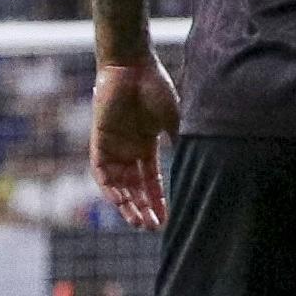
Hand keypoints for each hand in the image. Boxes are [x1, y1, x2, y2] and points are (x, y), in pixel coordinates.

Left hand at [90, 59, 180, 230]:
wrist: (132, 67)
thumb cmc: (155, 88)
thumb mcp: (173, 121)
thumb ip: (179, 143)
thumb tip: (196, 165)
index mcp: (147, 144)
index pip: (152, 180)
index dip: (158, 201)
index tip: (166, 220)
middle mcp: (129, 150)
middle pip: (134, 188)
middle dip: (142, 208)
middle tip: (151, 228)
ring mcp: (113, 147)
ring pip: (118, 185)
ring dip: (126, 204)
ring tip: (137, 221)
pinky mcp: (99, 142)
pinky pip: (102, 173)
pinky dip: (110, 188)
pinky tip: (120, 202)